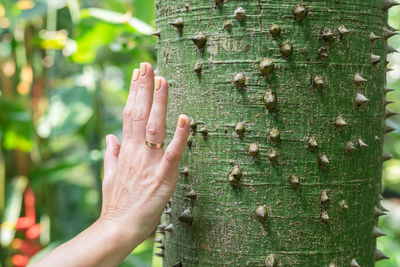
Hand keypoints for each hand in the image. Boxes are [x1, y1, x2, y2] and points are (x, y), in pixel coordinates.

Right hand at [100, 62, 189, 244]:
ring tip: (163, 80)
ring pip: (155, 127)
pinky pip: (173, 153)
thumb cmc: (117, 203)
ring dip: (159, 102)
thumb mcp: (109, 176)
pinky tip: (186, 118)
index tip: (137, 74)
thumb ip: (112, 154)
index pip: (129, 114)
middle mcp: (136, 152)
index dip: (133, 93)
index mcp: (125, 151)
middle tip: (148, 65)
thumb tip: (110, 137)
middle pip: (139, 114)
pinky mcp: (163, 176)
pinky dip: (180, 135)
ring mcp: (150, 163)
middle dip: (144, 88)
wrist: (119, 228)